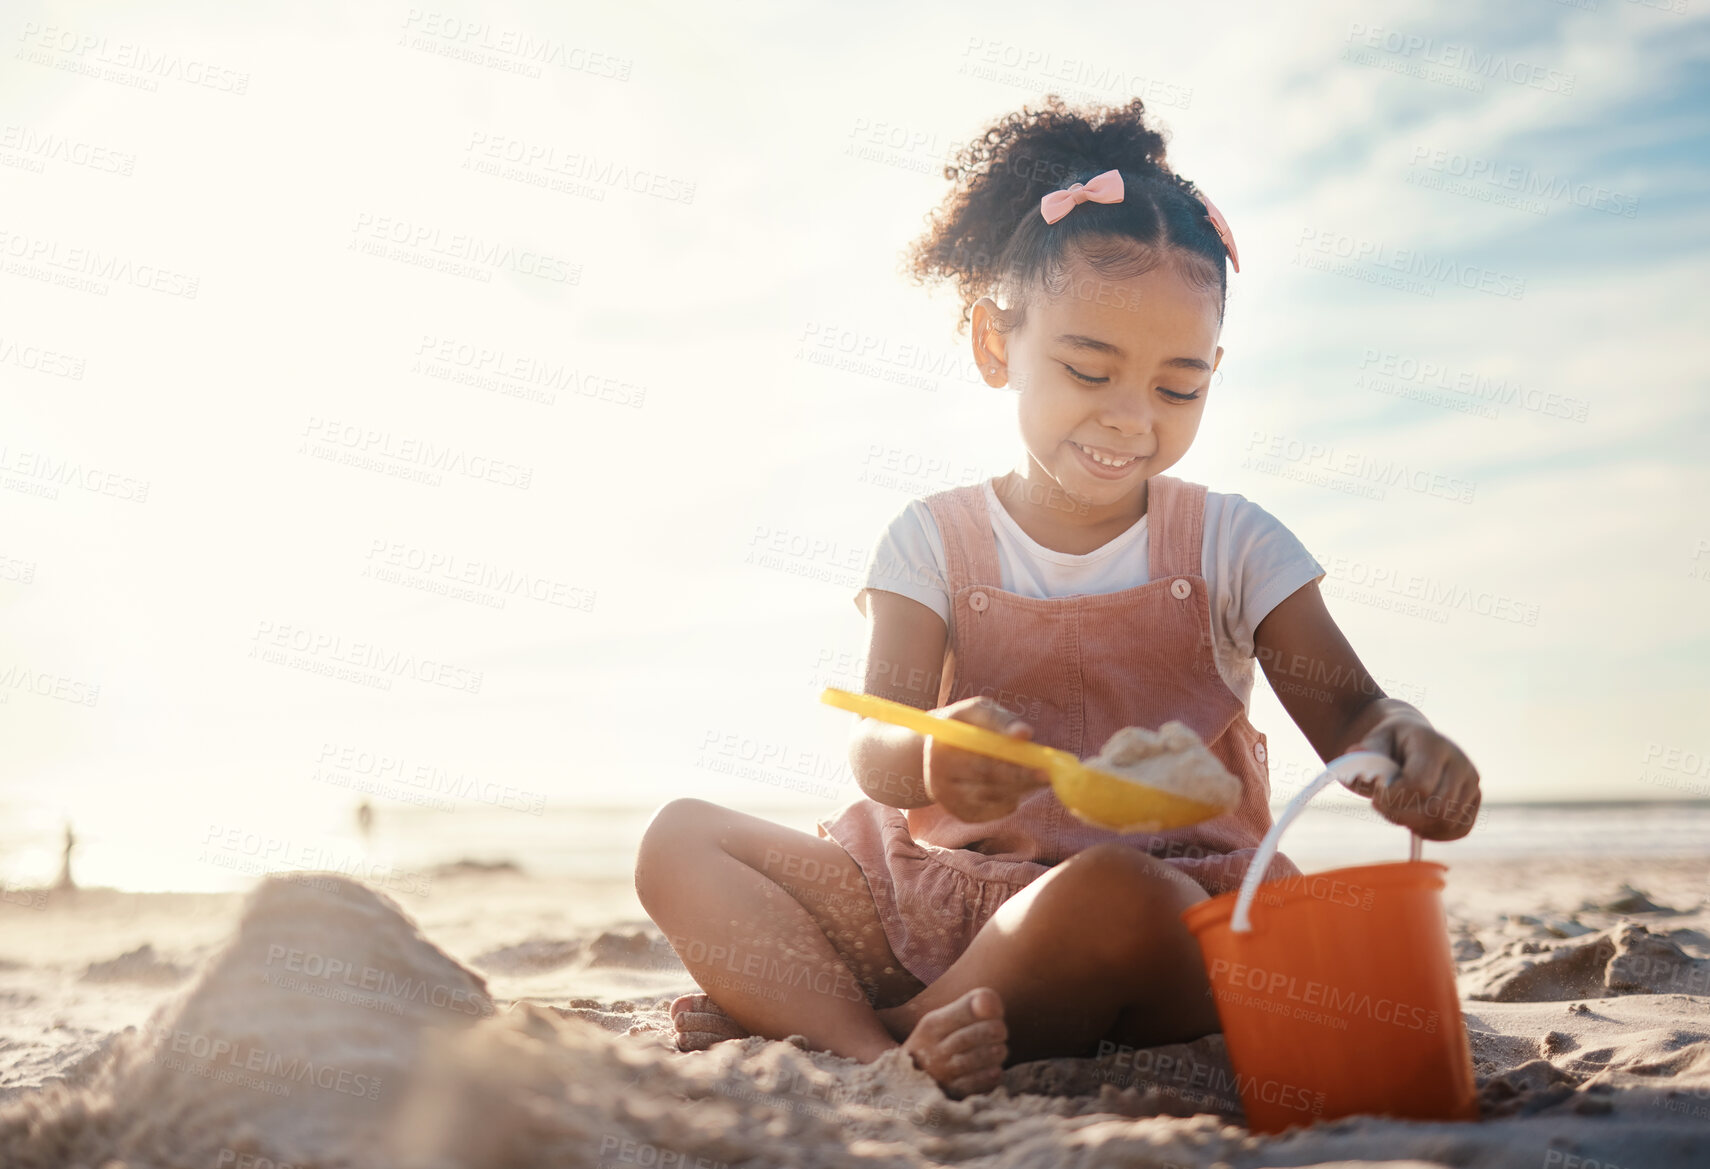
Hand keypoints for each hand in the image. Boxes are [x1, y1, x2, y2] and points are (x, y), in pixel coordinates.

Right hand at [923, 697, 1050, 821]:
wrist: (942, 752)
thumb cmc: (969, 726)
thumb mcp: (980, 712)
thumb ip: (1001, 720)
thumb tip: (1024, 733)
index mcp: (943, 739)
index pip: (977, 746)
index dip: (1006, 750)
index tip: (1033, 748)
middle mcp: (937, 769)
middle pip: (988, 775)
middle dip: (1022, 774)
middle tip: (1047, 774)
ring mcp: (946, 795)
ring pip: (994, 795)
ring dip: (1020, 788)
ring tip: (1034, 777)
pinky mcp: (959, 812)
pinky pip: (994, 812)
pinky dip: (1010, 802)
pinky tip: (1012, 789)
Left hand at [1350, 716, 1480, 840]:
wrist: (1413, 741)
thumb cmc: (1390, 744)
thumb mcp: (1374, 742)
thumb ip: (1365, 752)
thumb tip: (1354, 753)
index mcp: (1434, 744)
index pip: (1419, 784)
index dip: (1393, 798)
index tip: (1374, 797)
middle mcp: (1460, 762)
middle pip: (1435, 807)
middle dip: (1401, 815)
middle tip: (1381, 807)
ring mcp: (1471, 782)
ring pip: (1446, 821)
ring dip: (1415, 824)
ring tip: (1396, 811)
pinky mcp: (1474, 799)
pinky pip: (1458, 829)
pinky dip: (1434, 833)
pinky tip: (1414, 823)